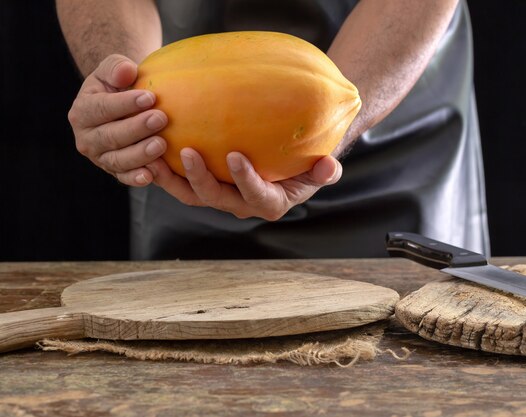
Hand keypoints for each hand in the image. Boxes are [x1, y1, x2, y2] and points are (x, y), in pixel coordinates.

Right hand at [67, 54, 167, 185]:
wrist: (124, 107)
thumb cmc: (121, 85)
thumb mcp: (114, 70)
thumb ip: (116, 67)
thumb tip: (127, 71)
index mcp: (82, 111)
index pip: (102, 108)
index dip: (125, 104)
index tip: (150, 97)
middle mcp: (86, 138)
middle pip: (110, 136)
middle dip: (136, 128)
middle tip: (160, 119)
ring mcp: (100, 158)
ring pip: (118, 159)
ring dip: (140, 154)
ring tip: (161, 144)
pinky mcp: (114, 171)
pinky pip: (124, 177)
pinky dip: (136, 178)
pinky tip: (151, 176)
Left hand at [147, 150, 341, 220]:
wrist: (291, 160)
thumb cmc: (306, 161)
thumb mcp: (321, 167)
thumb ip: (325, 171)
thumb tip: (329, 167)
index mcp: (269, 203)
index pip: (257, 196)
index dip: (246, 180)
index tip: (235, 156)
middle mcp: (240, 203)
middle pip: (215, 198)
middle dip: (200, 178)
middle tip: (188, 151)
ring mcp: (219, 195)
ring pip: (190, 193)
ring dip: (170, 177)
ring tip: (152, 155)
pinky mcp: (204, 183)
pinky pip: (180, 180)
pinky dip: (164, 167)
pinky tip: (150, 144)